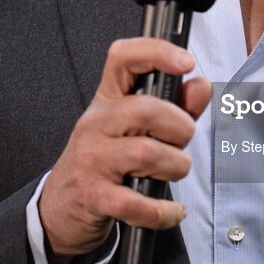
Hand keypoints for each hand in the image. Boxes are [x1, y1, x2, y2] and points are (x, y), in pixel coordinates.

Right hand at [38, 37, 209, 261]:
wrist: (62, 207)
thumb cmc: (108, 160)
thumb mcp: (137, 128)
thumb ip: (176, 105)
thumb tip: (202, 85)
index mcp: (108, 98)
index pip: (123, 57)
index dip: (157, 52)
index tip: (185, 62)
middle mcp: (96, 122)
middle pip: (147, 110)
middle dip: (180, 128)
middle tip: (181, 142)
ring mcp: (91, 158)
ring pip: (147, 152)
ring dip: (175, 166)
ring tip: (172, 172)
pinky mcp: (92, 195)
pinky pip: (135, 201)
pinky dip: (161, 211)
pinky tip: (170, 212)